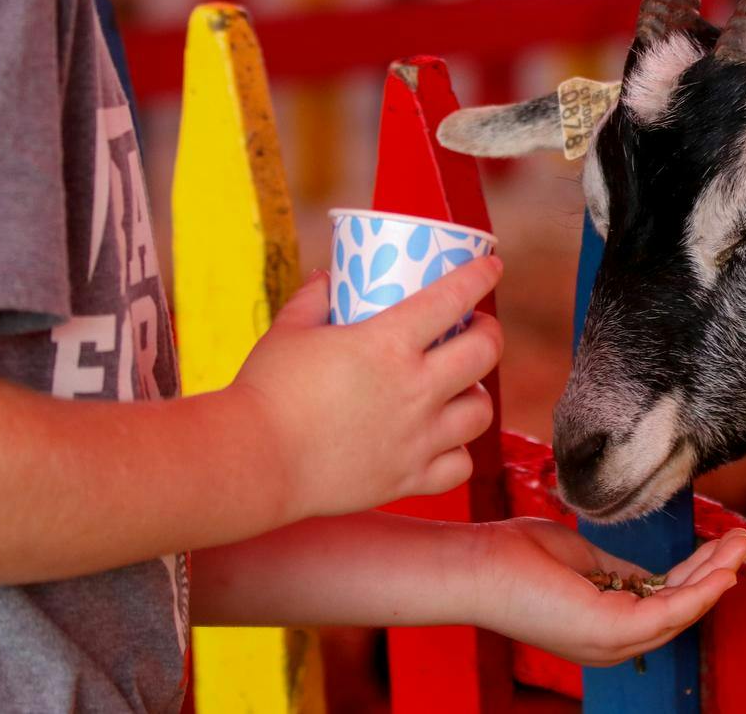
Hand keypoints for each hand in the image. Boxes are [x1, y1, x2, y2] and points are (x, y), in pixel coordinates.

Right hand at [229, 256, 503, 524]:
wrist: (255, 461)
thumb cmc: (266, 392)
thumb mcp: (289, 331)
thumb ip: (313, 300)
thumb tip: (328, 279)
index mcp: (388, 343)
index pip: (453, 298)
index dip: (480, 276)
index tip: (491, 268)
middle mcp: (415, 389)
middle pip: (484, 353)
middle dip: (490, 334)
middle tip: (478, 329)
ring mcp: (417, 438)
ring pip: (481, 411)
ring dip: (476, 393)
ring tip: (461, 388)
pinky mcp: (408, 478)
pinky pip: (459, 465)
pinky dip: (458, 451)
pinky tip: (444, 441)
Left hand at [471, 518, 745, 666]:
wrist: (478, 564)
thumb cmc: (515, 557)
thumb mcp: (581, 560)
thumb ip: (616, 570)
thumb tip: (648, 572)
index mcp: (603, 626)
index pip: (662, 604)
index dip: (696, 576)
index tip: (721, 547)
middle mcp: (611, 643)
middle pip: (680, 609)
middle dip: (715, 573)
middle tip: (744, 542)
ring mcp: (611, 641)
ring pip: (681, 610)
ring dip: (716, 576)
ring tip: (742, 544)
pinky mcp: (609, 630)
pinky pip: (668, 611)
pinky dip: (699, 591)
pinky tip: (722, 570)